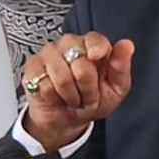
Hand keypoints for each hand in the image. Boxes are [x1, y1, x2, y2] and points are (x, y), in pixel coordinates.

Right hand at [21, 32, 134, 150]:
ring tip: (74, 97)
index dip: (96, 48)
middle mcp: (70, 45)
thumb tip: (126, 45)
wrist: (69, 119)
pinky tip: (57, 96)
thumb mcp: (116, 88)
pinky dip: (54, 98)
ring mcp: (49, 54)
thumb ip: (121, 66)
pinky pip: (45, 85)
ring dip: (71, 95)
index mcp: (92, 46)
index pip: (94, 38)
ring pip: (61, 76)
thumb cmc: (93, 100)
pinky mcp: (33, 68)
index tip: (97, 57)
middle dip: (87, 87)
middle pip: (80, 62)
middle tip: (88, 94)